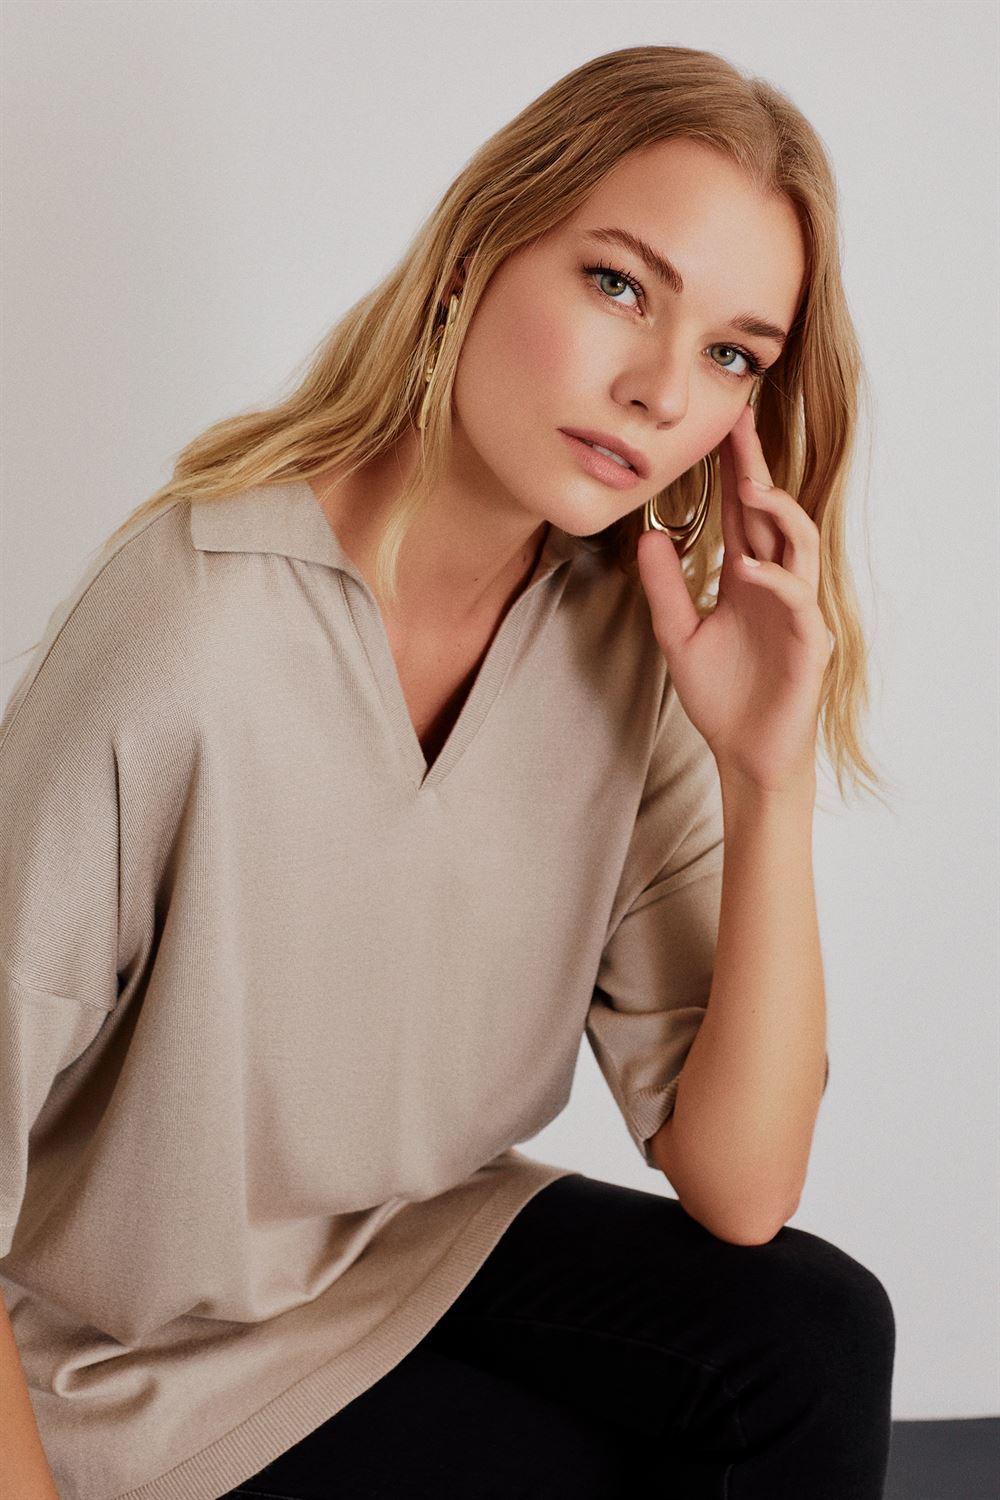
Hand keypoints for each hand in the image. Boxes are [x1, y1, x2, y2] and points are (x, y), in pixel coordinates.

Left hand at [636, 403, 832, 791]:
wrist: (745, 753)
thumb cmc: (721, 696)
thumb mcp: (677, 635)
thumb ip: (665, 588)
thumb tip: (647, 536)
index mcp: (748, 577)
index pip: (743, 513)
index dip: (734, 469)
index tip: (719, 426)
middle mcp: (776, 583)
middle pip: (772, 512)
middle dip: (756, 466)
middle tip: (739, 421)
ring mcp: (797, 609)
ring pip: (798, 543)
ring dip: (777, 512)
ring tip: (750, 486)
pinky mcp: (809, 640)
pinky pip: (798, 597)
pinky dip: (775, 578)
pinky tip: (748, 568)